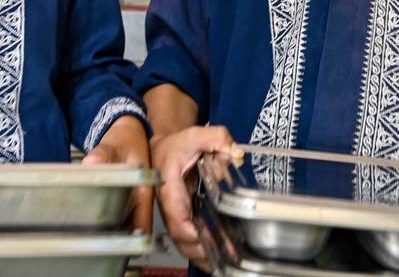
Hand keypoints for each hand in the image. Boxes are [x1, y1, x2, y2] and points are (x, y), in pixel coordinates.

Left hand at [83, 115, 152, 231]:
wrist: (129, 129)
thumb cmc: (126, 137)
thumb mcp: (113, 144)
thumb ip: (102, 155)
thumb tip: (93, 163)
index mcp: (145, 191)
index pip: (143, 226)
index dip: (132, 237)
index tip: (115, 240)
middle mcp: (142, 199)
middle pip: (134, 228)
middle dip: (119, 235)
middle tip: (97, 234)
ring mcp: (134, 199)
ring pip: (126, 223)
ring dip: (114, 227)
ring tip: (93, 227)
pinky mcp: (126, 197)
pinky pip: (118, 214)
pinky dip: (108, 217)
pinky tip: (94, 216)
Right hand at [149, 125, 236, 270]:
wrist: (163, 147)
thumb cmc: (176, 144)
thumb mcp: (196, 134)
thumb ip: (216, 138)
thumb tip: (235, 152)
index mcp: (170, 186)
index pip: (176, 216)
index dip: (190, 231)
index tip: (207, 237)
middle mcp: (170, 205)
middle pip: (180, 237)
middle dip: (200, 251)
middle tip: (223, 259)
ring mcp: (175, 213)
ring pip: (184, 242)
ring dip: (202, 255)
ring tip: (224, 263)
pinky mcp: (182, 216)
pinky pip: (189, 238)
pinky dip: (201, 250)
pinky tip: (218, 259)